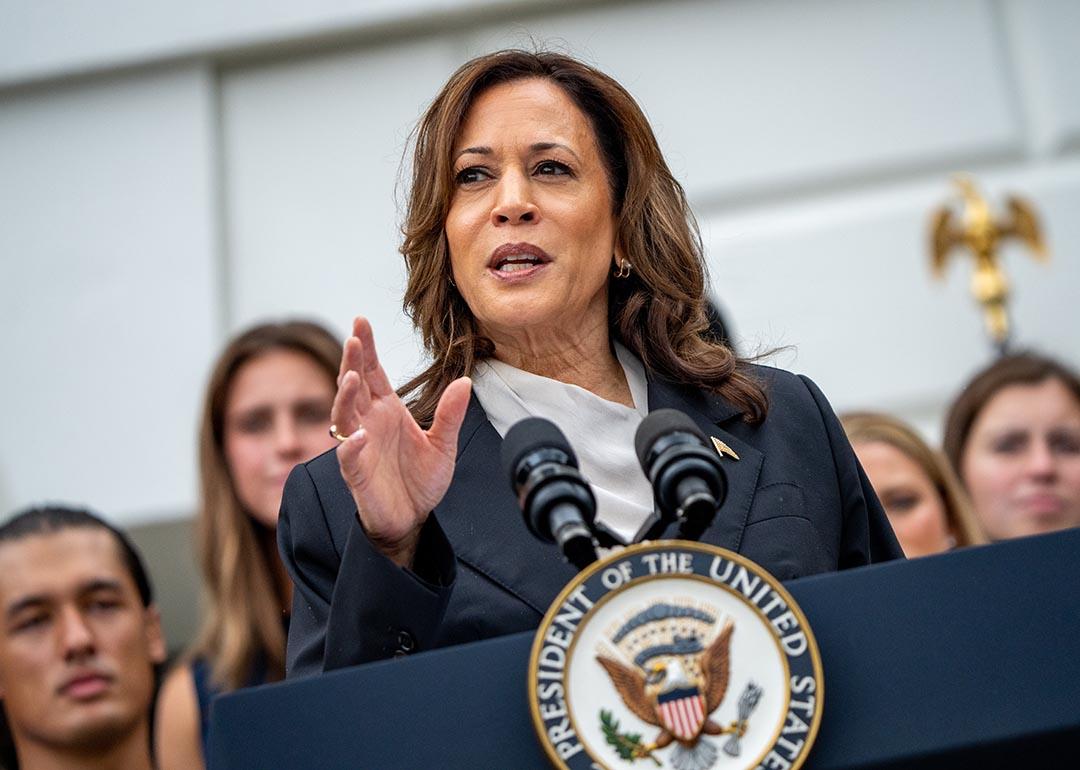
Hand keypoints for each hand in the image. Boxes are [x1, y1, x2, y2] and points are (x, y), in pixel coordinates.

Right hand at [331, 317, 470, 566]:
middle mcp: (368, 422)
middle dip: (352, 361)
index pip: (373, 372)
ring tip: (352, 378)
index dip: (367, 347)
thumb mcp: (443, 444)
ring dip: (345, 396)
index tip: (362, 321)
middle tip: (355, 338)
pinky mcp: (357, 474)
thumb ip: (451, 415)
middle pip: (353, 385)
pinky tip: (358, 435)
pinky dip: (351, 445)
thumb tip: (464, 382)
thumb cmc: (421, 480)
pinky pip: (348, 457)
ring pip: (343, 415)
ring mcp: (359, 446)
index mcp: (387, 410)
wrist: (413, 519)